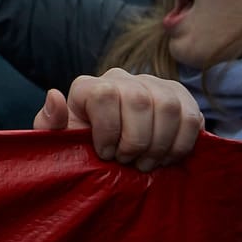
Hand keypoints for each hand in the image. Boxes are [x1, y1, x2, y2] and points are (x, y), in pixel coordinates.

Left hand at [33, 68, 204, 172]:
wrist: (114, 154)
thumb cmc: (82, 148)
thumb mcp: (59, 141)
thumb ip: (50, 122)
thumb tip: (54, 95)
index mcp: (89, 86)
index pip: (104, 95)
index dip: (107, 130)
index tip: (105, 153)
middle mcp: (122, 78)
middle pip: (139, 100)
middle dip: (136, 140)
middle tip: (129, 163)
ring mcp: (154, 84)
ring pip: (168, 106)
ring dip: (160, 143)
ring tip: (147, 163)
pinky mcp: (180, 97)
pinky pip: (191, 116)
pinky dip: (182, 143)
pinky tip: (167, 158)